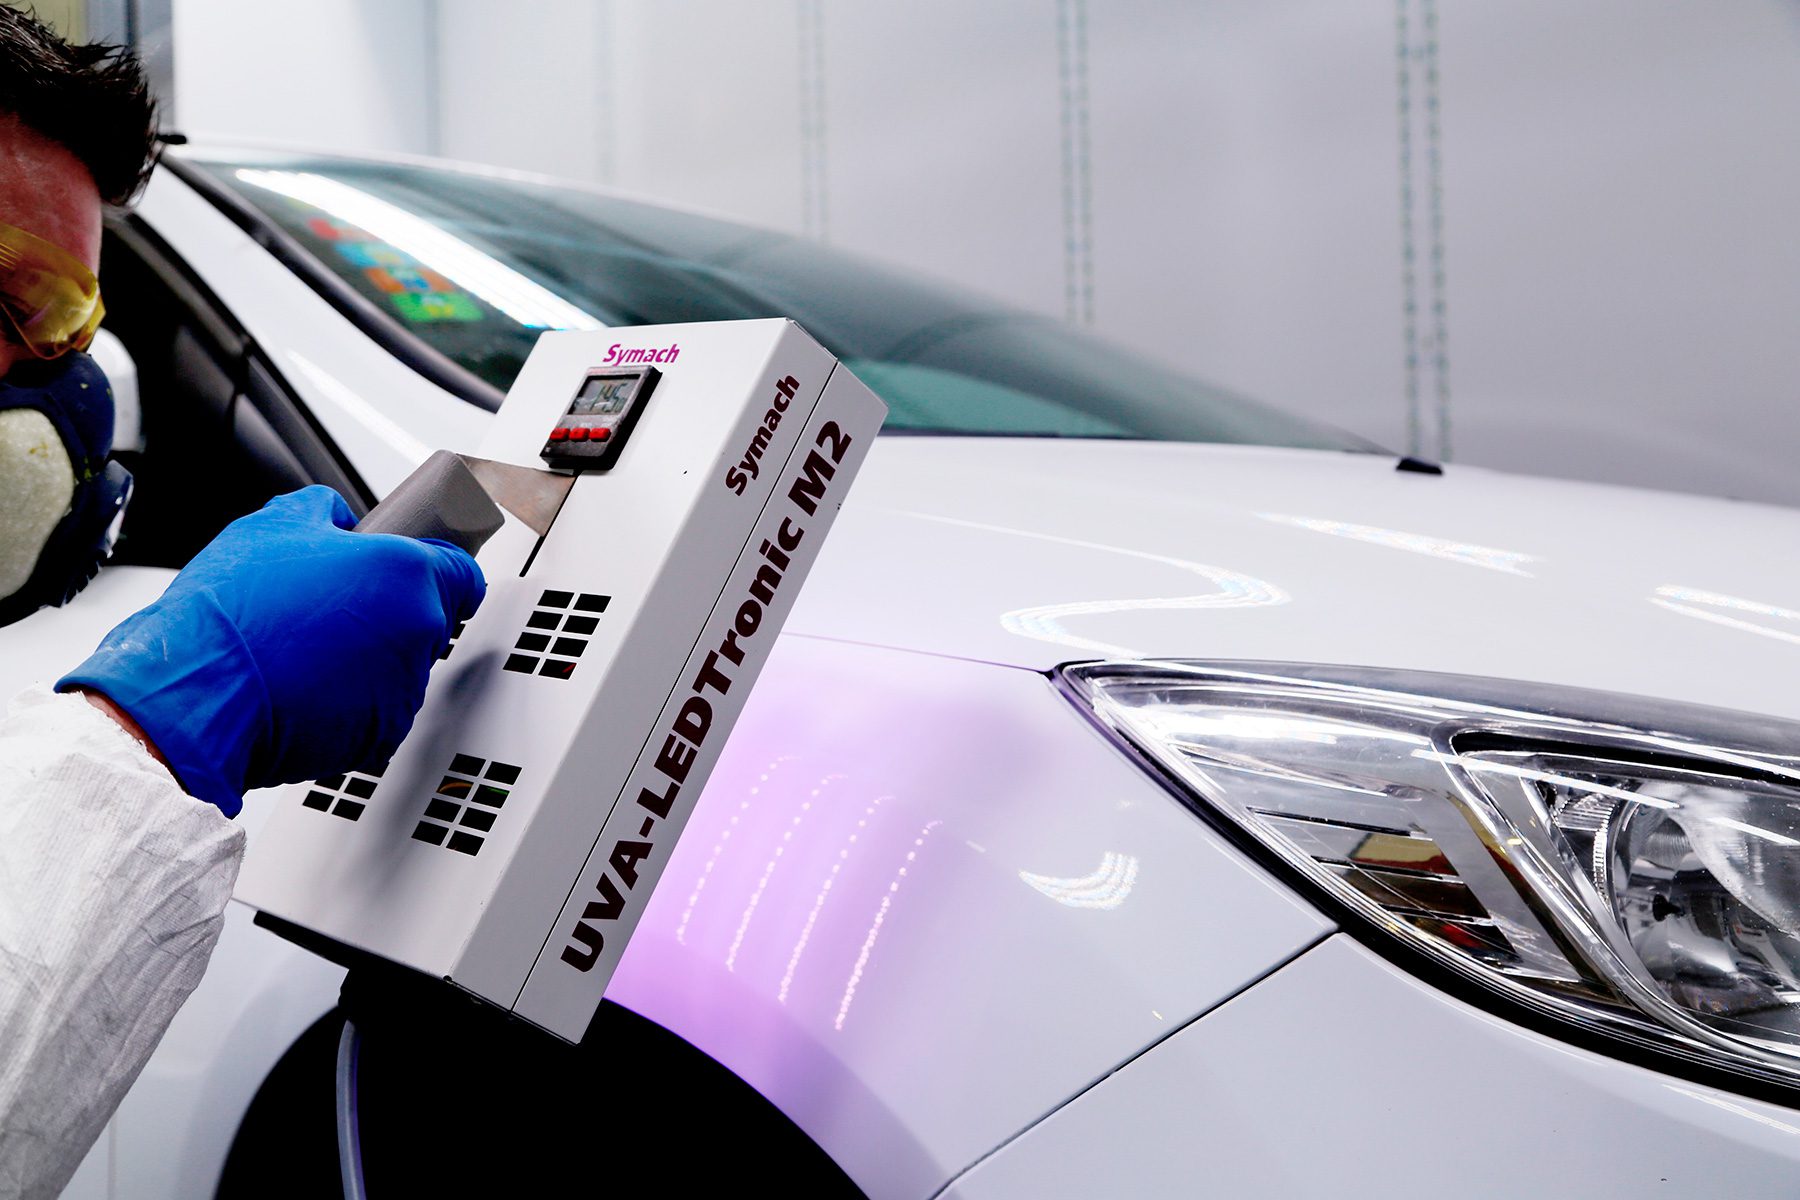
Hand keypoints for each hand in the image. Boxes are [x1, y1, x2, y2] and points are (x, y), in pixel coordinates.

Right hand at [59, 486, 485, 814]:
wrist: (195, 696)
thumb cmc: (230, 617)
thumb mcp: (273, 525)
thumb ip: (324, 512)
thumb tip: (339, 518)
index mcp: (405, 572)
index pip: (461, 572)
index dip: (434, 570)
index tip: (416, 574)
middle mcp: (417, 629)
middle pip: (429, 619)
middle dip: (390, 614)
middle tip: (334, 613)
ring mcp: (403, 687)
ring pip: (401, 668)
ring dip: (368, 661)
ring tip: (306, 653)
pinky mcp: (382, 735)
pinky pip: (377, 713)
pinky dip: (349, 705)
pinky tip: (304, 689)